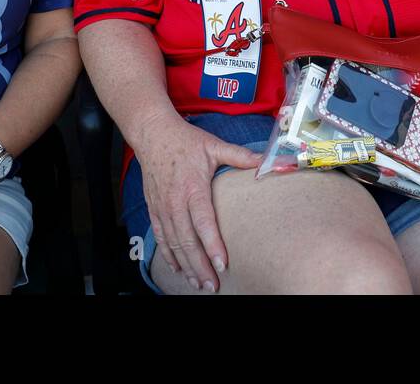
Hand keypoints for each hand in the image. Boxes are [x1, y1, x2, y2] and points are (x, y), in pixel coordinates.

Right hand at [133, 116, 260, 292]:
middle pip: (188, 240)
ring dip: (186, 265)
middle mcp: (175, 201)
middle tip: (213, 285)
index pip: (203, 222)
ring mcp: (162, 207)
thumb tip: (266, 161)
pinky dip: (169, 255)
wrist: (153, 134)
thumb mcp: (214, 145)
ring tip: (199, 283)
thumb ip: (240, 156)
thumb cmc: (185, 141)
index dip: (213, 245)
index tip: (223, 263)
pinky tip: (178, 269)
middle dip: (200, 265)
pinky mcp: (154, 209)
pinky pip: (161, 237)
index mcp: (193, 187)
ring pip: (174, 243)